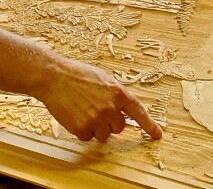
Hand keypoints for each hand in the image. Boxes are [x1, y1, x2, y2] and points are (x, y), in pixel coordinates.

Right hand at [37, 58, 162, 141]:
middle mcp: (110, 108)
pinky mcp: (82, 129)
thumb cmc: (77, 74)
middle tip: (96, 109)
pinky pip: (88, 137)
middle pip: (119, 128)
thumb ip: (116, 93)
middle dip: (110, 122)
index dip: (149, 125)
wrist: (54, 77)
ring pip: (104, 135)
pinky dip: (82, 130)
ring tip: (84, 111)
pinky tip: (75, 115)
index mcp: (118, 93)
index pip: (138, 112)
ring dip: (96, 127)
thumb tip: (124, 108)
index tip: (157, 135)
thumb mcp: (103, 78)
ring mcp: (96, 119)